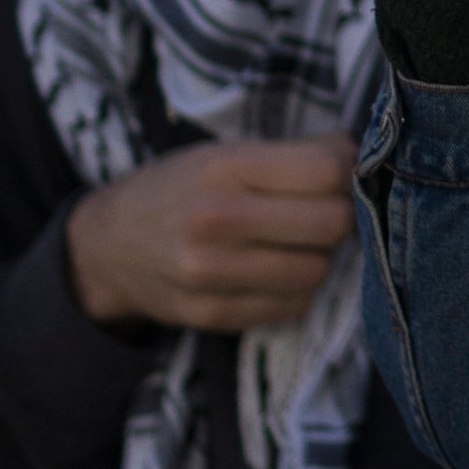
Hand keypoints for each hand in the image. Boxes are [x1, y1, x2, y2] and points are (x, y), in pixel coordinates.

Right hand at [65, 137, 362, 331]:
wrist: (106, 247)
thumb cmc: (178, 189)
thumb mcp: (221, 154)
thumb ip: (291, 155)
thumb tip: (362, 156)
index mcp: (222, 167)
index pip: (326, 171)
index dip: (349, 169)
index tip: (342, 171)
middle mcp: (215, 220)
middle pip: (332, 224)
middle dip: (341, 216)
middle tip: (326, 210)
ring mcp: (211, 273)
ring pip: (318, 271)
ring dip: (319, 256)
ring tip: (296, 242)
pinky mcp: (213, 314)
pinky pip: (294, 306)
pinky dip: (296, 289)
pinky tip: (274, 270)